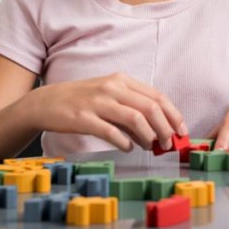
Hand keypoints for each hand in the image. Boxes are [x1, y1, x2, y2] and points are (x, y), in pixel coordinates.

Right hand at [22, 73, 186, 152]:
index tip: (182, 131)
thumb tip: (157, 130)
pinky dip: (125, 142)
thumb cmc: (82, 100)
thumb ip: (132, 108)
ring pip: (135, 119)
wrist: (46, 102)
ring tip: (151, 147)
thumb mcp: (109, 95)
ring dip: (149, 136)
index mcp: (122, 80)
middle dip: (165, 128)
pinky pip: (112, 132)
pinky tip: (128, 148)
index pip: (157, 96)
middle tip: (169, 144)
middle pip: (150, 108)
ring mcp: (98, 102)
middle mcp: (112, 87)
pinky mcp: (84, 118)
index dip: (174, 115)